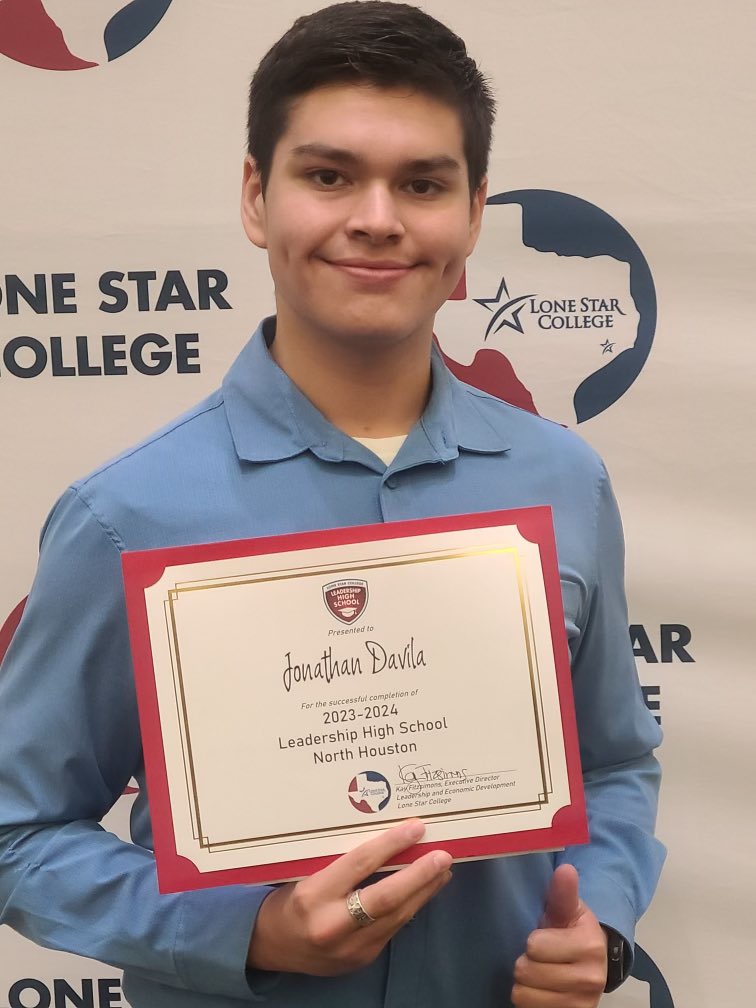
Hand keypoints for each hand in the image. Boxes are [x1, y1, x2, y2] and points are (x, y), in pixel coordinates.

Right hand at [247, 819, 451, 975]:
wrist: (270, 946)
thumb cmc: (289, 898)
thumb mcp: (307, 873)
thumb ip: (343, 863)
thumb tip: (386, 840)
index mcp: (313, 895)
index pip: (359, 864)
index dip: (391, 844)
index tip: (415, 827)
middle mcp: (332, 925)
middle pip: (386, 898)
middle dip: (420, 875)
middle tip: (443, 855)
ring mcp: (349, 948)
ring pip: (397, 916)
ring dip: (424, 891)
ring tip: (443, 870)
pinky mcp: (361, 960)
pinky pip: (392, 928)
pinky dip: (411, 907)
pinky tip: (423, 891)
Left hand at [511, 865, 607, 1007]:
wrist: (591, 964)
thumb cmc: (572, 931)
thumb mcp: (568, 910)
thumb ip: (563, 893)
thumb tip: (566, 870)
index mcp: (590, 946)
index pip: (534, 946)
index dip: (533, 941)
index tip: (544, 937)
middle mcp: (591, 979)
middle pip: (527, 972)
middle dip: (527, 962)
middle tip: (540, 958)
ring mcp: (582, 1004)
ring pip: (524, 995)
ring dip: (525, 984)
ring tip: (540, 974)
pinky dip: (530, 1002)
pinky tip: (541, 991)